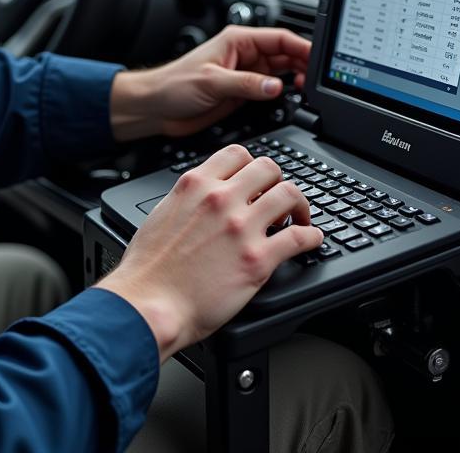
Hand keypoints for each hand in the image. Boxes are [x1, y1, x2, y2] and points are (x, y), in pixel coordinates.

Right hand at [95, 144, 321, 359]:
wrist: (149, 305)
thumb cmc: (148, 269)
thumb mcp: (162, 214)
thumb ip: (187, 200)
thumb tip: (199, 200)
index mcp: (195, 185)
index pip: (237, 154)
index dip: (251, 165)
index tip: (255, 179)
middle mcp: (220, 199)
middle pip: (268, 169)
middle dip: (277, 182)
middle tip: (278, 198)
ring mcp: (241, 228)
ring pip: (289, 195)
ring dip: (299, 206)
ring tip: (299, 218)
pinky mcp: (257, 260)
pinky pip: (300, 238)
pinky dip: (311, 236)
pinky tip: (311, 240)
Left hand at [109, 26, 310, 141]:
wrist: (155, 107)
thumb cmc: (173, 84)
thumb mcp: (212, 82)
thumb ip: (246, 84)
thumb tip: (275, 86)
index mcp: (237, 40)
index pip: (279, 38)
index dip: (301, 47)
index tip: (318, 60)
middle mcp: (244, 54)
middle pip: (285, 54)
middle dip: (304, 64)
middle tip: (318, 80)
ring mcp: (245, 73)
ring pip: (281, 72)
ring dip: (296, 79)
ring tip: (310, 91)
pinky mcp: (243, 92)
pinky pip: (271, 90)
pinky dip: (285, 94)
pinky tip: (293, 100)